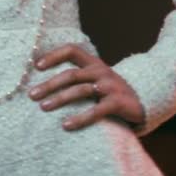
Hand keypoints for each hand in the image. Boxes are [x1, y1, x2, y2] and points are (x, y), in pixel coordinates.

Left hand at [28, 45, 144, 130]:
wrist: (144, 102)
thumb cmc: (111, 93)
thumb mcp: (96, 80)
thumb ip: (78, 79)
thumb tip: (44, 85)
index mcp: (94, 63)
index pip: (72, 50)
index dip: (54, 56)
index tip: (37, 66)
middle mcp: (101, 71)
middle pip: (71, 74)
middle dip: (49, 84)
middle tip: (32, 95)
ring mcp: (110, 86)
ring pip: (81, 90)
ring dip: (60, 98)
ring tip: (43, 107)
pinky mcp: (118, 103)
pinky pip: (96, 110)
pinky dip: (80, 118)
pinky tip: (66, 125)